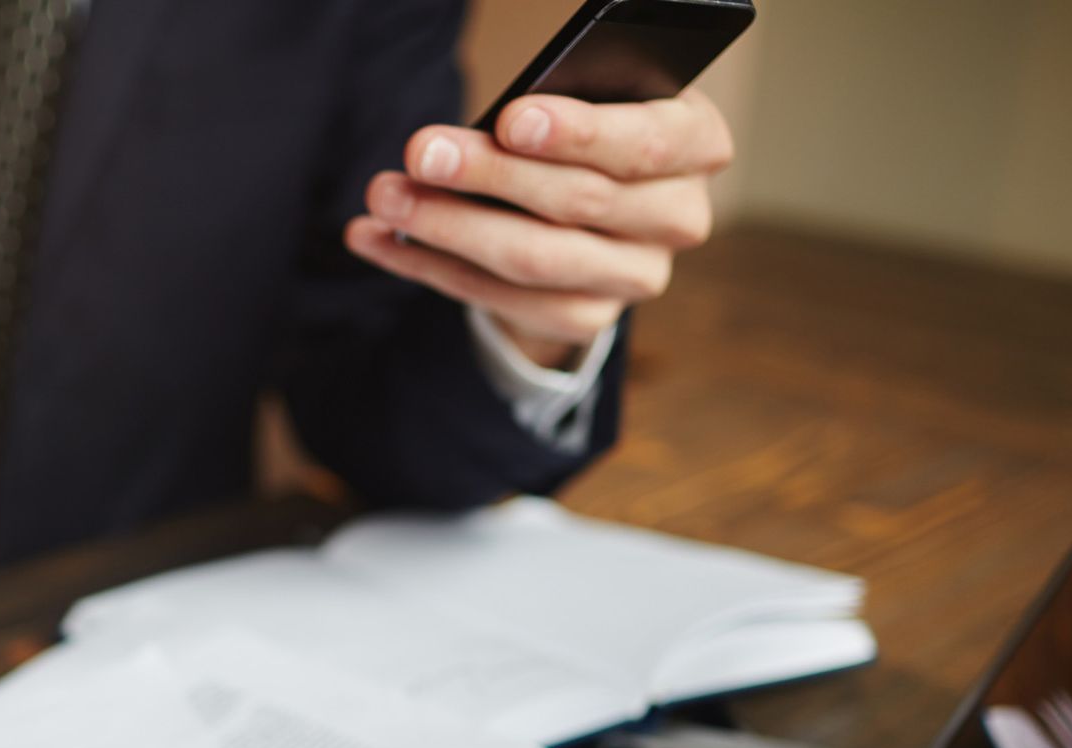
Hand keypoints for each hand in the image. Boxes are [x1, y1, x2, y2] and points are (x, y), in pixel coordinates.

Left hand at [345, 90, 733, 368]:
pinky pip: (497, 298)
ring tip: (385, 195)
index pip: (646, 143)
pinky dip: (426, 265)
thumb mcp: (584, 104)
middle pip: (577, 201)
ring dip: (446, 226)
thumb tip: (484, 130)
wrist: (586, 209)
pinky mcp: (585, 319)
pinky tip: (375, 237)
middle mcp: (678, 217)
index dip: (580, 133)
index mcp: (696, 143)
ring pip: (532, 257)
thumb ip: (553, 111)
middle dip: (488, 174)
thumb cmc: (581, 131)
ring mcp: (635, 277)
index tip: (511, 120)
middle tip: (420, 153)